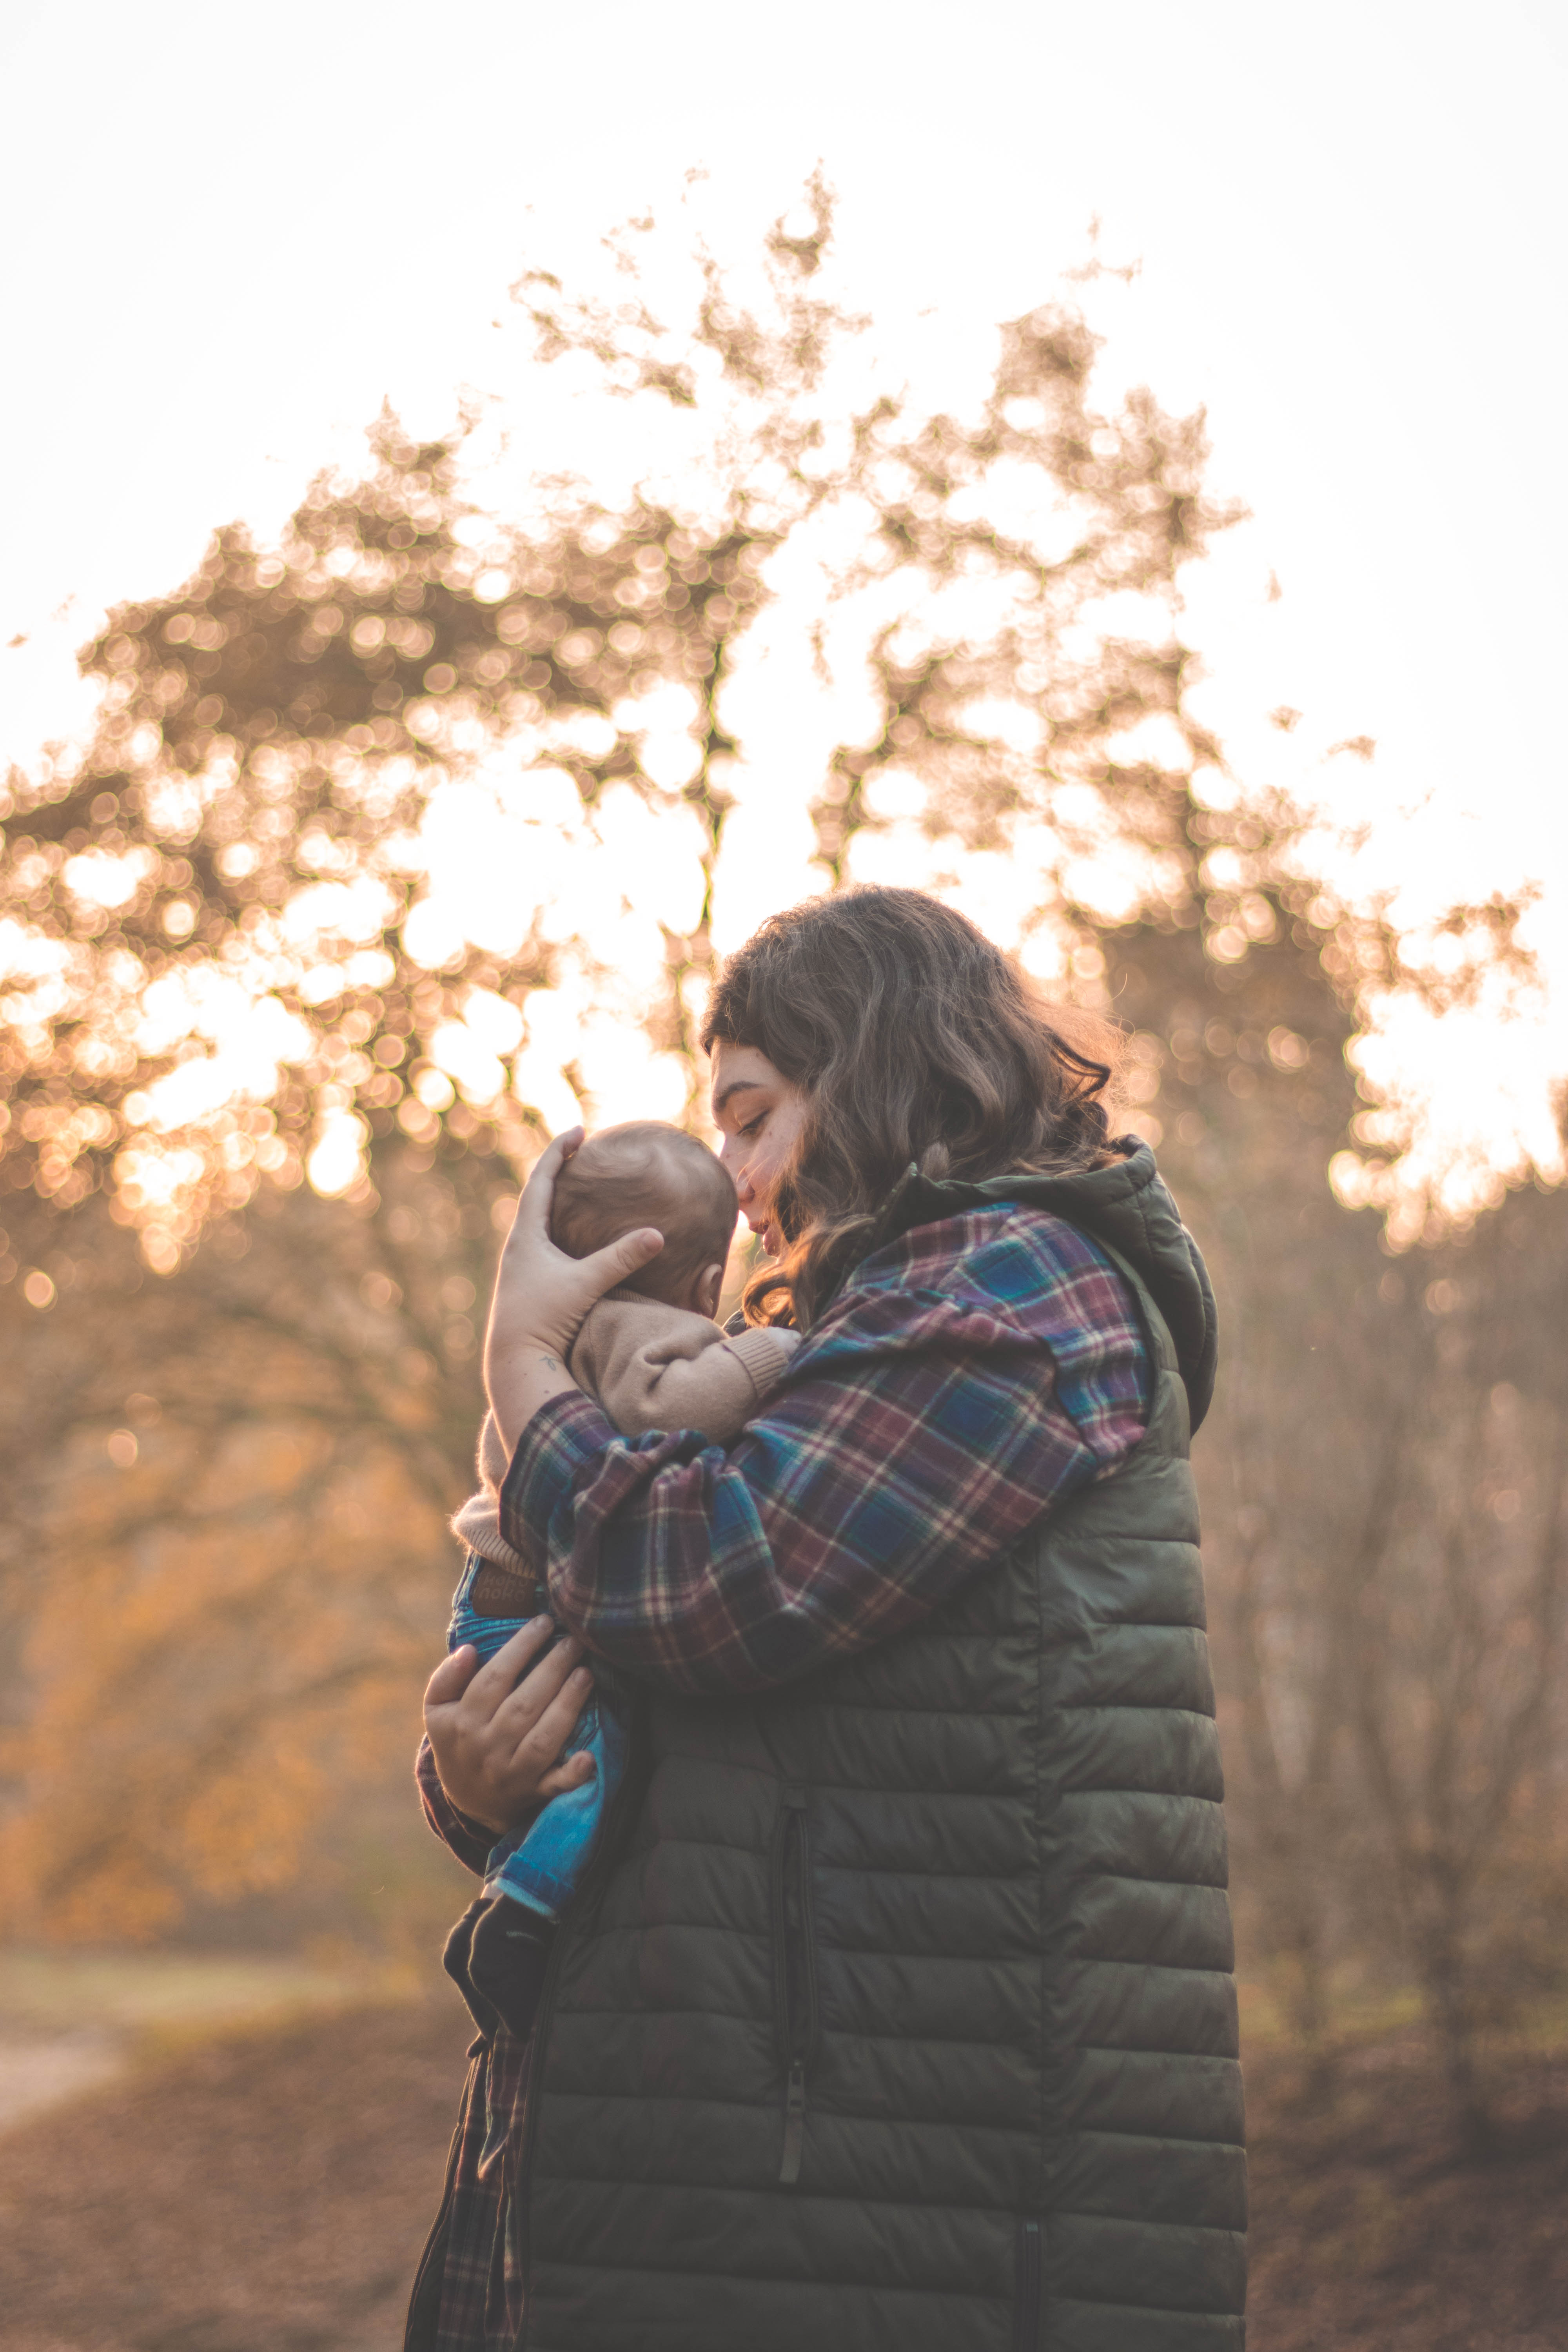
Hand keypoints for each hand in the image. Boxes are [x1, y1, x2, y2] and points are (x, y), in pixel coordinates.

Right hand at [424, 1620, 597, 1832]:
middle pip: (523, 1705)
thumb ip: (446, 1678)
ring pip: (542, 1739)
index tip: (543, 1622)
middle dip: (552, 1669)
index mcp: (462, 1722)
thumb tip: (469, 1650)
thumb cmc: (458, 1739)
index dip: (521, 1648)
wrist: (467, 1801)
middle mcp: (487, 1748)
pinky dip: (573, 1774)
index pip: (494, 1678)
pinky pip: (555, 1786)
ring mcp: (512, 1773)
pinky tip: (589, 1757)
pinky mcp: (533, 1792)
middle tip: (574, 1641)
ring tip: (586, 1674)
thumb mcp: (437, 1711)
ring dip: (567, 1706)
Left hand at [484, 1125, 664, 1445]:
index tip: (578, 1130)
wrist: (514, 1362)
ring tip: (572, 1187)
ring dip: (553, 1199)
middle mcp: (517, 1247)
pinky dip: (555, 1227)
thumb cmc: (544, 1319)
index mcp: (526, 1236)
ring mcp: (518, 1268)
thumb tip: (658, 1235)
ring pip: (535, 1221)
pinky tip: (567, 1238)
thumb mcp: (587, 1284)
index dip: (559, 1152)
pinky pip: (540, 1243)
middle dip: (556, 1170)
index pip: (541, 1180)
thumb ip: (621, 1258)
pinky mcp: (525, 1286)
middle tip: (576, 1151)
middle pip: (535, 1195)